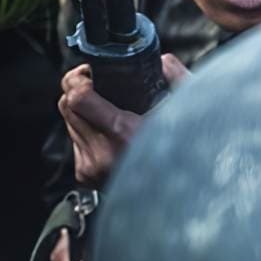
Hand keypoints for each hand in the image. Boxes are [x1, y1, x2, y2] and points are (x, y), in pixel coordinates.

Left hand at [57, 56, 188, 187]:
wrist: (181, 200)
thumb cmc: (192, 159)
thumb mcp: (193, 113)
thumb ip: (178, 80)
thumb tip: (163, 61)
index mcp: (125, 135)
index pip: (76, 97)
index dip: (79, 78)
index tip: (92, 72)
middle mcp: (102, 154)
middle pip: (66, 105)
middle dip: (79, 90)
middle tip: (100, 84)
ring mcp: (91, 167)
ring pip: (67, 122)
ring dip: (83, 111)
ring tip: (109, 110)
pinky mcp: (86, 175)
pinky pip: (74, 140)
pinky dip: (87, 131)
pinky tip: (110, 133)